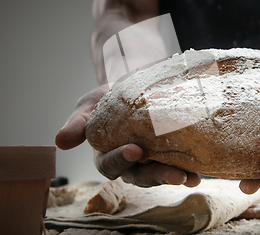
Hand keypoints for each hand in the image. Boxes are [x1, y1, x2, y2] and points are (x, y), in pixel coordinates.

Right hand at [55, 85, 200, 187]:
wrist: (137, 82)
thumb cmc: (110, 96)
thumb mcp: (91, 102)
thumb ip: (78, 121)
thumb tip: (60, 141)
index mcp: (106, 153)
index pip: (109, 164)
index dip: (120, 160)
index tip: (134, 150)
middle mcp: (130, 162)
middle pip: (140, 175)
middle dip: (156, 175)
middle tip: (173, 174)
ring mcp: (151, 159)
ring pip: (160, 174)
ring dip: (175, 177)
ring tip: (189, 177)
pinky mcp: (169, 153)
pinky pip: (178, 166)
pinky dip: (189, 171)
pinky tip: (199, 173)